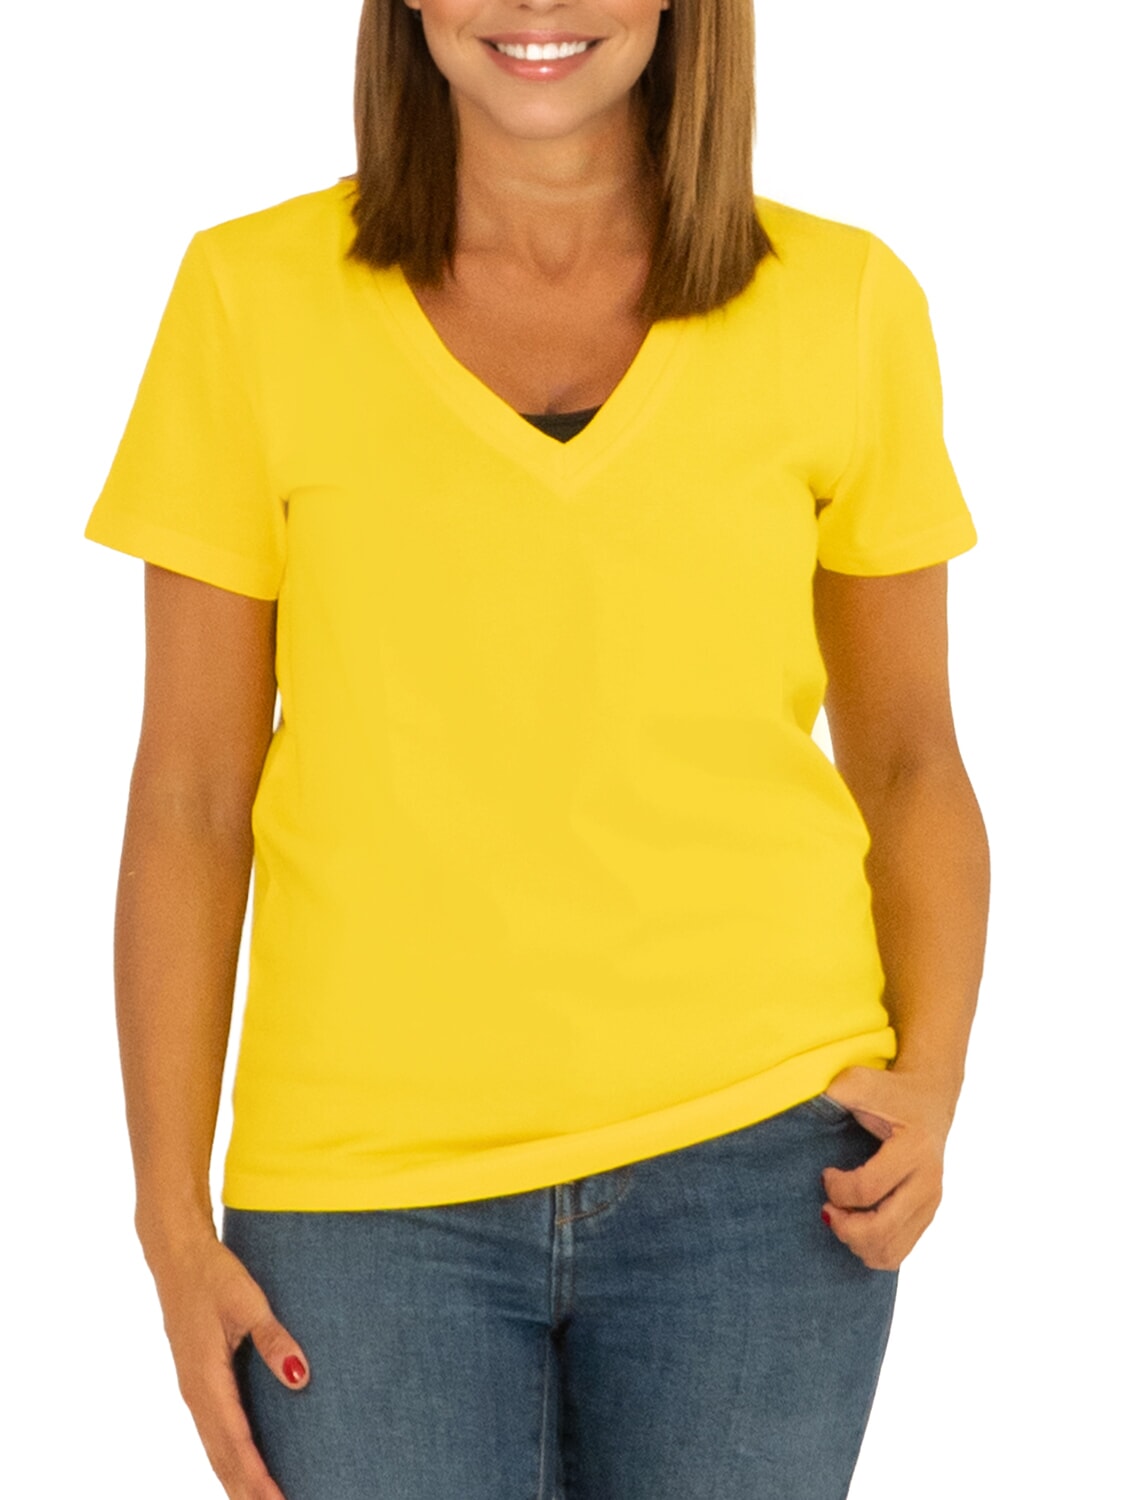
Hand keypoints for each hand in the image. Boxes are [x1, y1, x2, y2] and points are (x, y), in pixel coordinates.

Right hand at [145, 1232, 309, 1498]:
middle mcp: (196, 1393)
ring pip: (215, 1450)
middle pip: (222, 1457)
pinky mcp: (196, 1383)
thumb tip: (300, 1376)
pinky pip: (212, 1433)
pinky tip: (242, 1471)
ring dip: (236, 1480)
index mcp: (206, 1378)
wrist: (178, 1257)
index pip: (236, 1441)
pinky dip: (227, 1460)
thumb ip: (273, 1338)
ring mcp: (193, 1390)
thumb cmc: (214, 1276)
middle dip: (247, 1490)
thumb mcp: (248, 1301)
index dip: (256, 1476)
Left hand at [819, 1065, 955, 1271]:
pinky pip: (898, 1253)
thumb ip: (834, 1094)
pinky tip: (855, 1228)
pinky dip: (871, 1249)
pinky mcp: (928, 1215)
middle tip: (827, 1208)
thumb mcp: (860, 1081)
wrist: (929, 1100)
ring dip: (856, 1242)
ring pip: (890, 1250)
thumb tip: (802, 1111)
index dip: (836, 1188)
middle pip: (880, 1229)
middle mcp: (928, 1182)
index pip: (867, 1188)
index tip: (826, 1172)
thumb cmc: (889, 1091)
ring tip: (840, 1219)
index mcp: (913, 1149)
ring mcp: (931, 1203)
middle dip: (843, 1226)